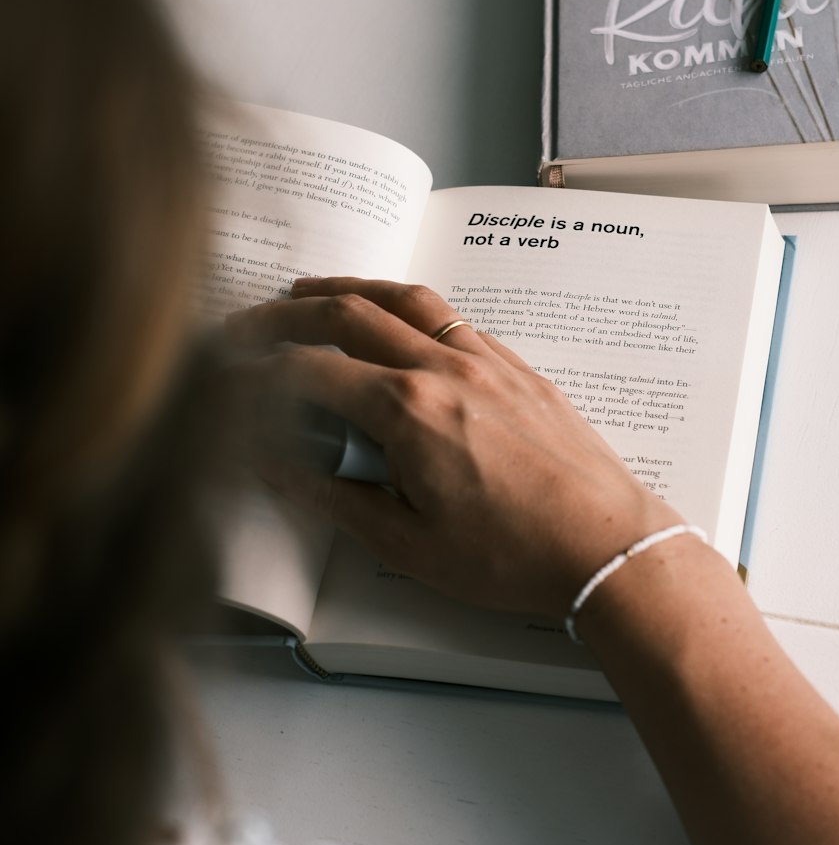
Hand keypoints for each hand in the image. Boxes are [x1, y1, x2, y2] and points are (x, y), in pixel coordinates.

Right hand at [226, 277, 681, 619]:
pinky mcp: (515, 366)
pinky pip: (447, 315)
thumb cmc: (514, 556)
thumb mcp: (407, 544)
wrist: (606, 546)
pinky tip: (390, 318)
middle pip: (345, 315)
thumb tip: (276, 466)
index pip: (309, 372)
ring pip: (402, 299)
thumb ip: (333, 497)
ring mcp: (484, 360)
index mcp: (409, 412)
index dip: (255, 371)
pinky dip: (403, 304)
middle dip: (283, 314)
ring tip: (306, 292)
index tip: (225, 376)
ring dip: (345, 289)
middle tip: (244, 323)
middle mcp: (443, 370)